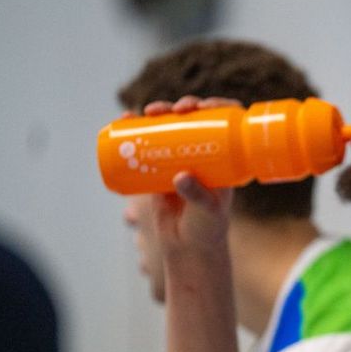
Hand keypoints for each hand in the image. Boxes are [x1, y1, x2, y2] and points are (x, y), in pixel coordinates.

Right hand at [142, 96, 241, 259]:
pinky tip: (126, 118)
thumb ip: (197, 195)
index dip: (216, 107)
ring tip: (147, 112)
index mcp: (224, 158)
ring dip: (159, 112)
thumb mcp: (208, 211)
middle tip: (173, 109)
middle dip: (183, 107)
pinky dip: (135, 129)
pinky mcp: (159, 168)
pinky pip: (147, 144)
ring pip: (170, 127)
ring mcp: (180, 159)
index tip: (205, 105)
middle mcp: (203, 153)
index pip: (224, 123)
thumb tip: (180, 176)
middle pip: (194, 120)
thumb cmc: (207, 228)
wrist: (188, 247)